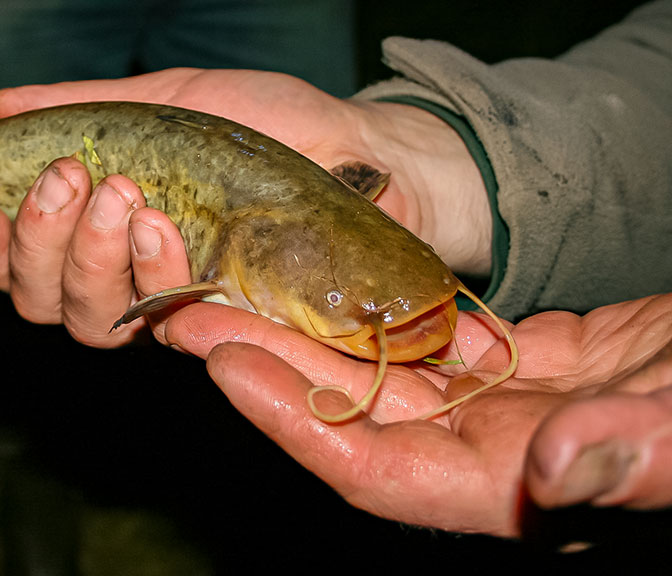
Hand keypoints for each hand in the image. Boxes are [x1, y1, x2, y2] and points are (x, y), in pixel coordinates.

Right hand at [0, 68, 493, 345]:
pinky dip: (150, 272)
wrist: (359, 153)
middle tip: (68, 178)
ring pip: (89, 322)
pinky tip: (160, 224)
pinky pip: (160, 321)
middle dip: (40, 243)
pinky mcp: (220, 322)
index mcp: (103, 227)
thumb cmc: (268, 128)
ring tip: (122, 194)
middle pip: (42, 302)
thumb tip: (1, 104)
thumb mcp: (171, 99)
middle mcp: (126, 276)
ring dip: (87, 259)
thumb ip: (89, 106)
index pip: (21, 262)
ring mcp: (172, 304)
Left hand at [161, 294, 671, 536]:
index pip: (379, 472)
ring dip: (307, 330)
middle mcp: (497, 459)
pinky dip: (377, 309)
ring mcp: (508, 410)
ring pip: (383, 371)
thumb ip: (643, 458)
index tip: (228, 367)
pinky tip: (325, 276)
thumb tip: (556, 474)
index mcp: (522, 492)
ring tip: (231, 285)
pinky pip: (431, 340)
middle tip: (191, 312)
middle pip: (357, 415)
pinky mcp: (531, 364)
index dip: (298, 425)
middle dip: (272, 364)